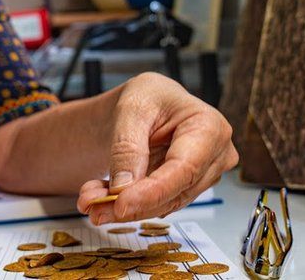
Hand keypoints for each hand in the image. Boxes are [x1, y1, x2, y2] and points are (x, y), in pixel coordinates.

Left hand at [76, 72, 237, 224]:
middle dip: (131, 202)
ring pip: (164, 204)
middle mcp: (214, 155)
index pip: (184, 168)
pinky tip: (102, 197)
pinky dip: (127, 204)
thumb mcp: (131, 110)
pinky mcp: (186, 189)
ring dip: (123, 207)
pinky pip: (156, 204)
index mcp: (209, 126)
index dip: (153, 191)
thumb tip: (123, 187)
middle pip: (175, 192)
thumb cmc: (148, 98)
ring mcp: (203, 175)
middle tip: (93, 204)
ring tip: (89, 199)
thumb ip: (127, 147)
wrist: (147, 106)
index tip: (122, 203)